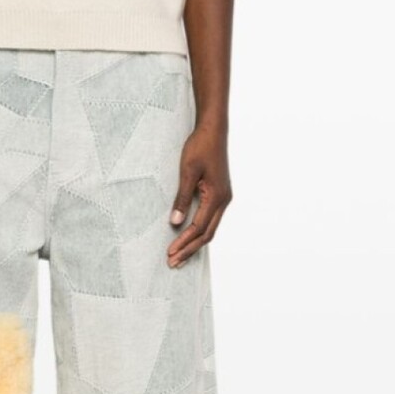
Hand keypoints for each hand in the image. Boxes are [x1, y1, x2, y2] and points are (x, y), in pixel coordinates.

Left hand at [167, 124, 230, 266]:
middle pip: (207, 234)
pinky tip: (188, 237)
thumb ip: (182, 197)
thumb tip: (176, 222)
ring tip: (179, 255)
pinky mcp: (219, 194)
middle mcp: (224, 201)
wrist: (213, 130)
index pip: (199, 227)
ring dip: (194, 243)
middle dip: (189, 249)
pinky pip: (210, 219)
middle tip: (172, 263)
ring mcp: (223, 198)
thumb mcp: (187, 172)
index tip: (170, 252)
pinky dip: (199, 232)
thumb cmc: (200, 147)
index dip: (184, 242)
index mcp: (217, 197)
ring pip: (210, 228)